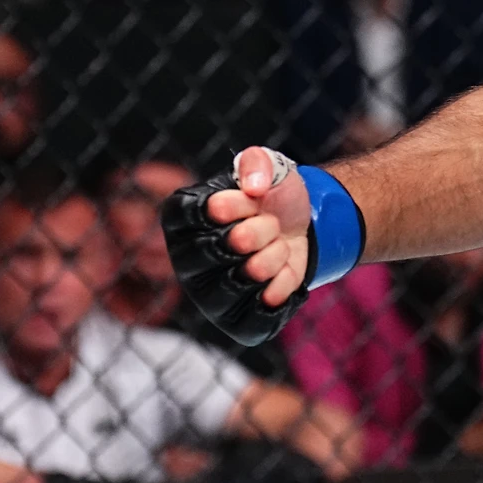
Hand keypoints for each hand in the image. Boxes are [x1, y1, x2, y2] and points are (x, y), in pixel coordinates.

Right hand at [161, 148, 312, 344]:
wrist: (300, 226)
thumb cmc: (271, 195)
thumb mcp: (267, 165)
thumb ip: (257, 163)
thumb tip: (253, 187)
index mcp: (181, 218)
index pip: (191, 216)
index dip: (230, 206)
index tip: (251, 198)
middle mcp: (185, 259)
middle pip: (212, 253)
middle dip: (255, 233)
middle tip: (271, 223)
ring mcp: (207, 294)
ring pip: (234, 287)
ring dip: (269, 260)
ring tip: (277, 245)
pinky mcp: (234, 319)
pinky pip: (256, 313)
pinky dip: (281, 287)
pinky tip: (283, 270)